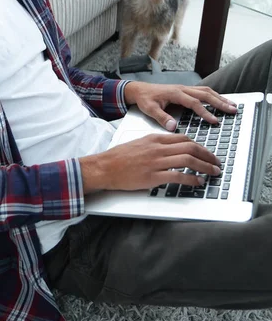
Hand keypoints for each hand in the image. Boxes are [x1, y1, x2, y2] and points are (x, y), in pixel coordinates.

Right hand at [80, 133, 220, 193]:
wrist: (104, 167)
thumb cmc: (119, 157)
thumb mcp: (140, 143)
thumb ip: (157, 145)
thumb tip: (173, 149)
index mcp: (155, 139)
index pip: (184, 138)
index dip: (200, 146)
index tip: (207, 153)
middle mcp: (157, 148)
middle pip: (190, 147)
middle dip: (207, 155)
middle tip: (216, 162)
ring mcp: (155, 162)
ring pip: (187, 160)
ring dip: (204, 166)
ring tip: (213, 172)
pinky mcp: (152, 176)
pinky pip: (177, 176)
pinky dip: (191, 179)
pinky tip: (198, 182)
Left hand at [124, 81, 237, 130]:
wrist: (139, 89)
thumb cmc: (145, 99)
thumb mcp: (150, 109)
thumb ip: (161, 117)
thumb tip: (173, 127)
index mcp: (175, 94)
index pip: (194, 103)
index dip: (205, 112)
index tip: (215, 121)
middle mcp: (183, 89)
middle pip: (206, 94)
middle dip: (220, 102)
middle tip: (233, 110)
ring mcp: (185, 88)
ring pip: (206, 91)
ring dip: (220, 98)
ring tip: (232, 105)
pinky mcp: (185, 90)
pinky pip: (203, 91)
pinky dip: (214, 95)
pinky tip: (220, 101)